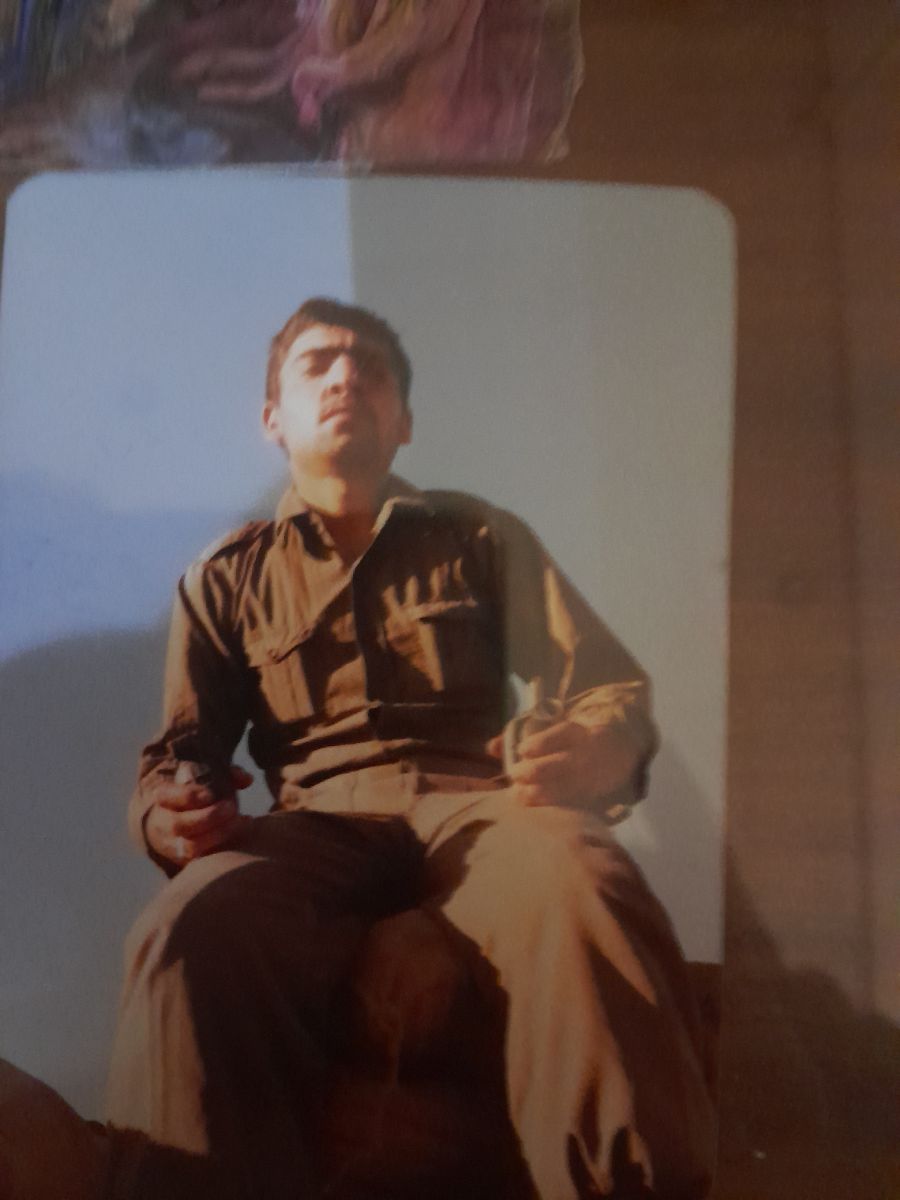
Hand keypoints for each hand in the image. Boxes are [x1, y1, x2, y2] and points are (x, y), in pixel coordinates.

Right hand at [145, 764, 253, 867]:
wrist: (175, 817)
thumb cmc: (196, 792)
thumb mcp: (206, 777)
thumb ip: (227, 774)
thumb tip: (247, 780)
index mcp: (163, 797)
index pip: (169, 798)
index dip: (190, 797)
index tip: (210, 794)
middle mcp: (163, 822)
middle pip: (179, 825)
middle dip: (209, 817)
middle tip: (231, 807)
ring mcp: (172, 843)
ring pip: (190, 846)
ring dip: (218, 833)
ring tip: (239, 820)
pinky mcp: (184, 859)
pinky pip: (201, 859)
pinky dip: (221, 846)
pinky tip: (238, 830)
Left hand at [488, 720, 637, 806]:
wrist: (618, 752)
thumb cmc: (573, 742)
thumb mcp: (556, 732)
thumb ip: (523, 739)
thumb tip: (491, 748)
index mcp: (582, 732)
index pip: (564, 734)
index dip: (543, 742)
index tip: (523, 750)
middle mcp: (591, 754)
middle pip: (566, 763)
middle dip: (538, 771)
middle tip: (515, 775)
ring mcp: (597, 777)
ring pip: (572, 787)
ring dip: (543, 794)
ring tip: (520, 796)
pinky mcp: (599, 797)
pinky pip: (578, 806)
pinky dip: (558, 809)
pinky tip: (539, 813)